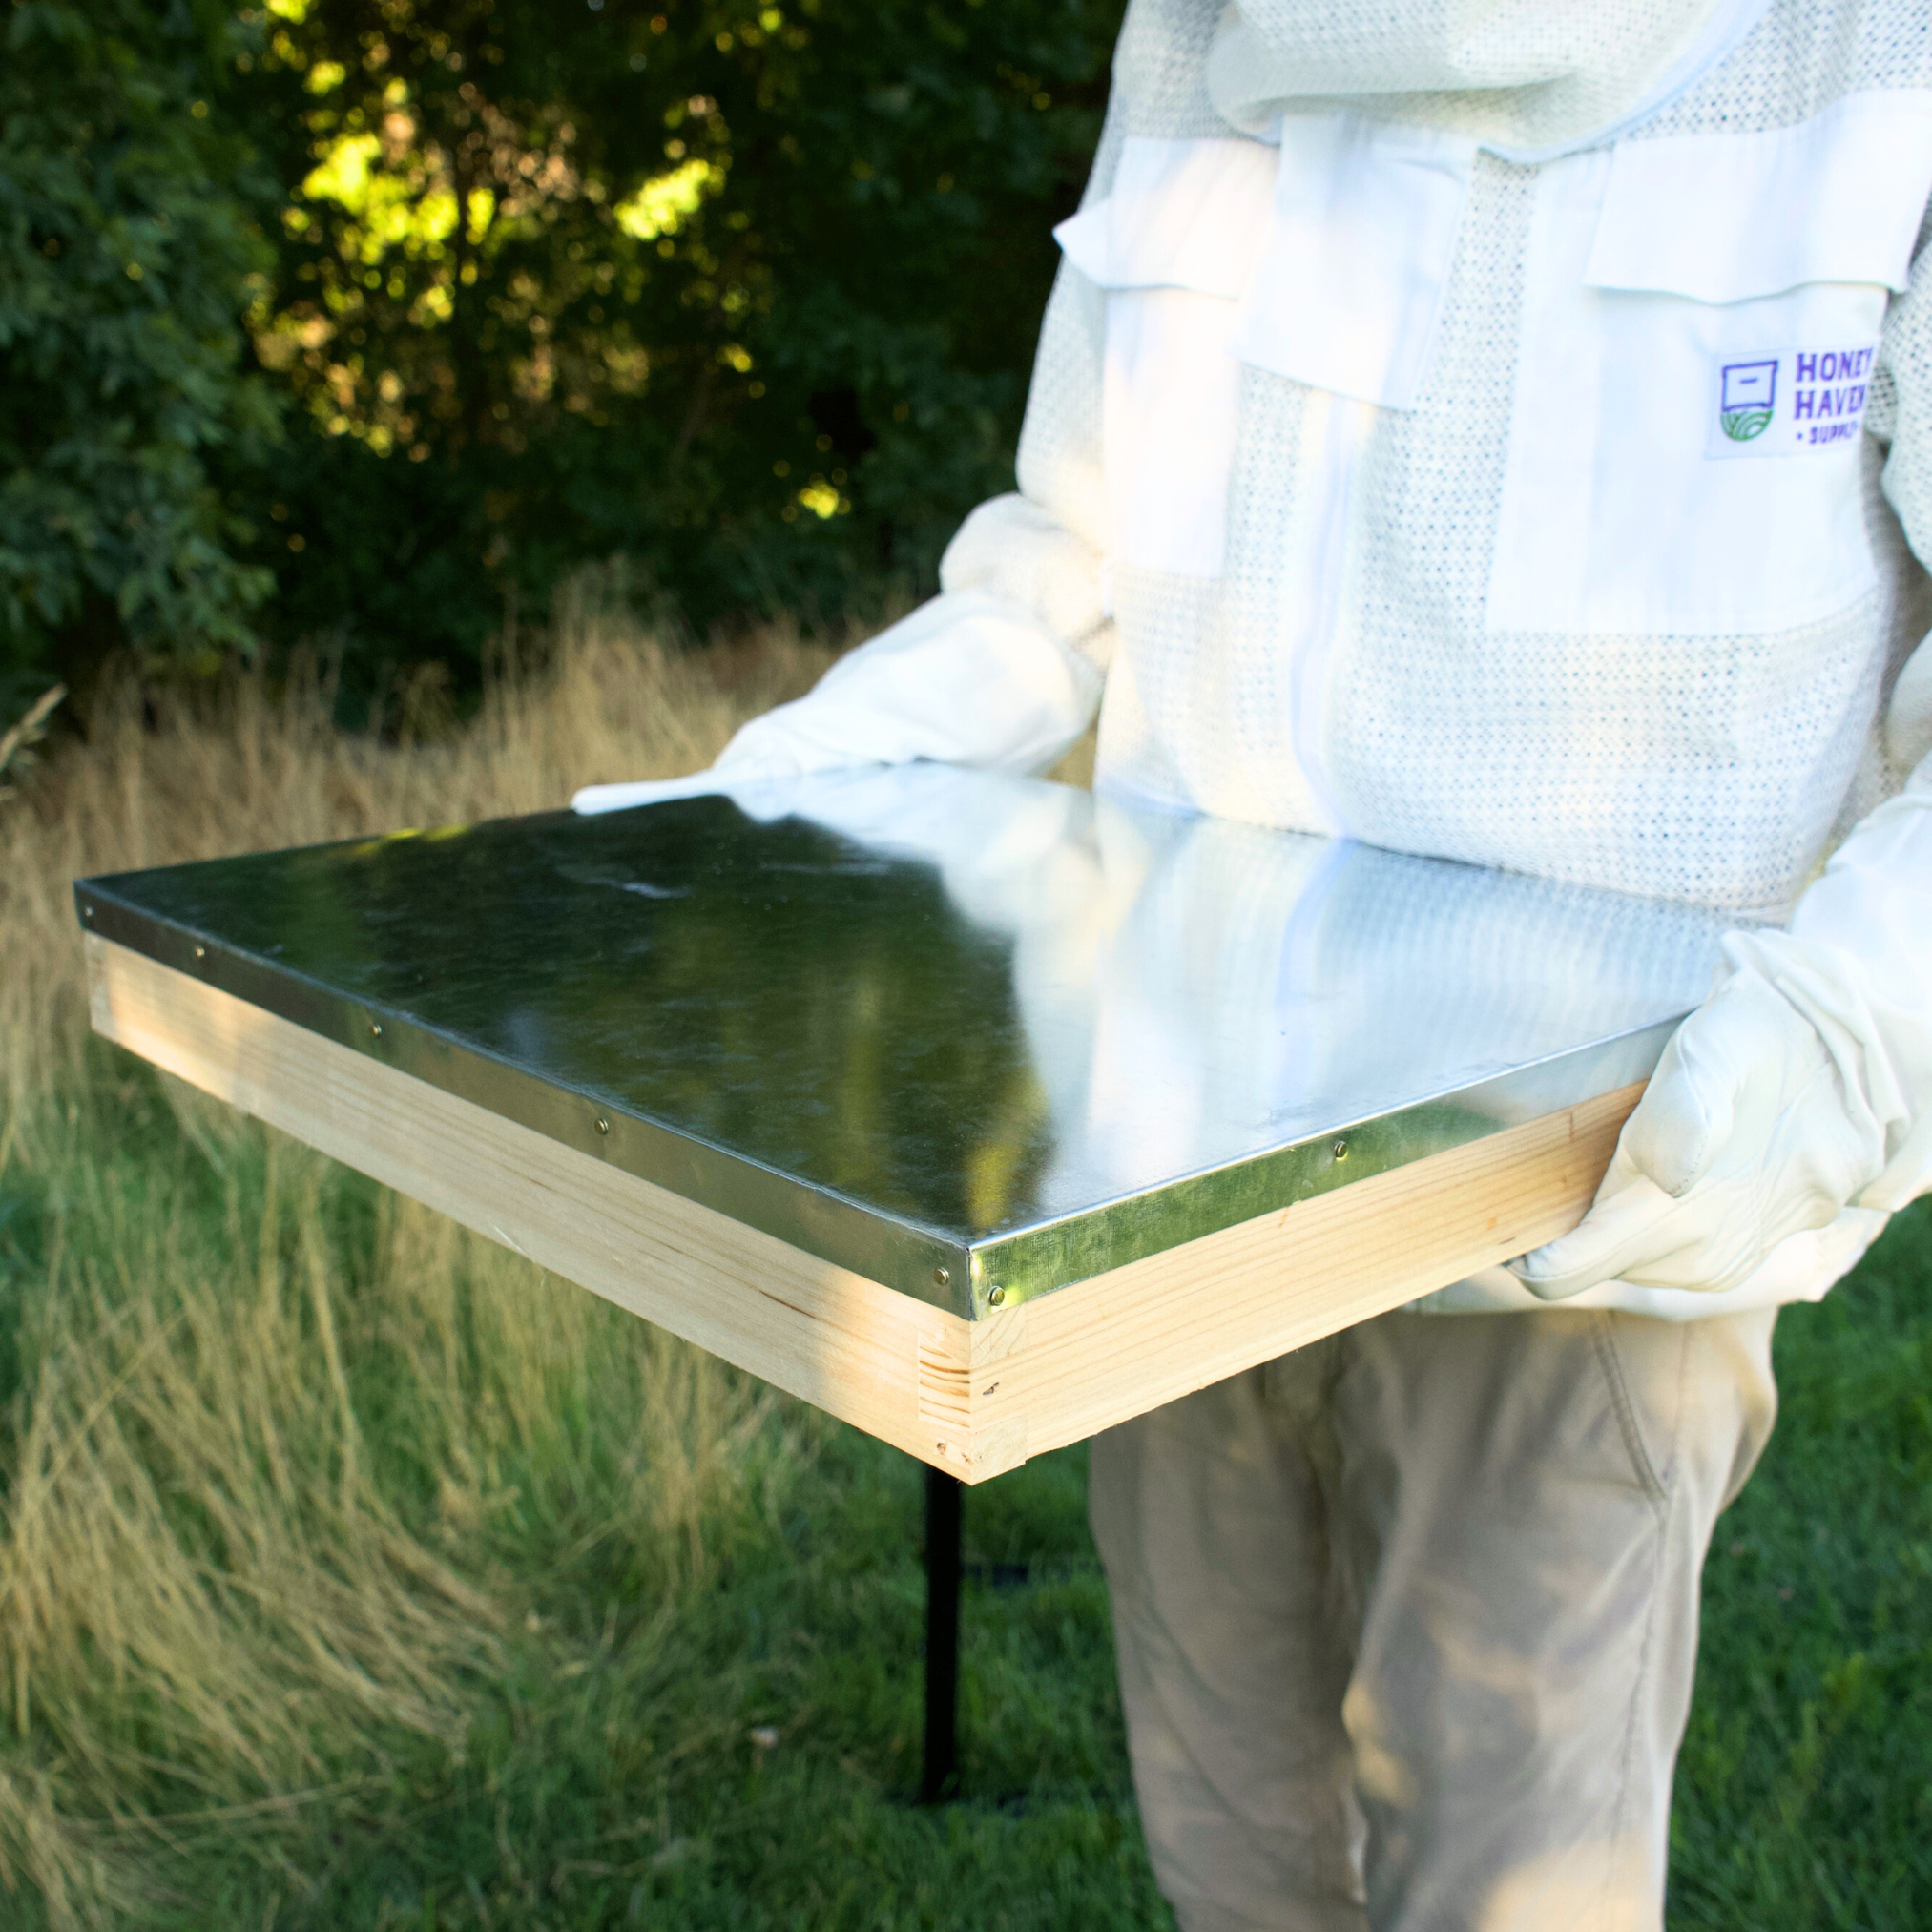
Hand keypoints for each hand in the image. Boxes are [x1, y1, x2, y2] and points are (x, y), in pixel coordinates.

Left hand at [1512, 955, 1889, 1300]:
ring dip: (1620, 1228)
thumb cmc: (1762, 1039)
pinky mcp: (1760, 1250)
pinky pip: (1686, 1258)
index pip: (1570, 1270)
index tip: (1506, 1228)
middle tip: (1561, 1175)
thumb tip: (1666, 1179)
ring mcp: (1740, 1256)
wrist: (1857, 1050)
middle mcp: (1711, 1250)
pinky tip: (1666, 1185)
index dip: (1528, 1257)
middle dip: (1575, 1232)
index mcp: (1682, 1209)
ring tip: (1621, 1172)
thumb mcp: (1716, 1050)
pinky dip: (1659, 1230)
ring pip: (1644, 1264)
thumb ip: (1686, 1112)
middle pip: (1602, 1265)